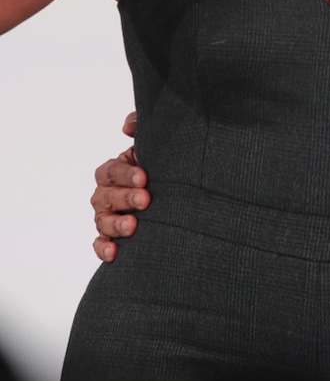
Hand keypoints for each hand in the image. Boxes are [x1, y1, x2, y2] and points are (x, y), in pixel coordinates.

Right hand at [91, 112, 148, 261]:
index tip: (144, 177)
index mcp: (114, 171)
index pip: (111, 171)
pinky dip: (104, 249)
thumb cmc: (161, 166)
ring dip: (116, 224)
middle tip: (146, 199)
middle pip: (105, 196)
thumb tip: (128, 127)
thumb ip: (141, 128)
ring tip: (133, 226)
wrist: (176, 192)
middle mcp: (106, 194)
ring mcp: (107, 216)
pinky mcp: (111, 237)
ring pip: (102, 221)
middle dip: (125, 198)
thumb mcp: (155, 144)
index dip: (125, 174)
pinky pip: (101, 244)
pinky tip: (114, 253)